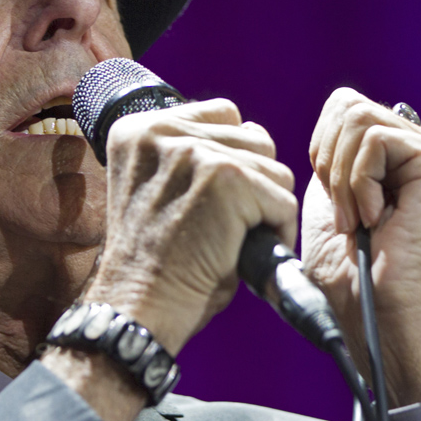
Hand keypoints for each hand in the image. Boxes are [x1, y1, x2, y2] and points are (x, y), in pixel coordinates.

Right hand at [85, 98, 297, 354]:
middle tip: (222, 226)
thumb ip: (190, 154)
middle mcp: (162, 130)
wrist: (138, 306)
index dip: (230, 158)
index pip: (221, 113)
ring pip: (274, 168)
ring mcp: (196, 152)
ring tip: (231, 240)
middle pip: (254, 137)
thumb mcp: (157, 187)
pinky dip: (277, 233)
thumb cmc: (152, 262)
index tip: (210, 199)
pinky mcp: (228, 179)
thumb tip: (255, 133)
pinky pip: (283, 201)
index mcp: (138, 129)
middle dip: (253, 182)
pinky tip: (243, 254)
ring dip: (264, 209)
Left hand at [302, 88, 420, 406]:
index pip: (343, 104)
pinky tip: (375, 219)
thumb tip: (341, 103)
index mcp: (394, 150)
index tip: (332, 199)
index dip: (321, 148)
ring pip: (359, 120)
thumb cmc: (347, 266)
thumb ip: (335, 147)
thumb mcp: (328, 193)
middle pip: (347, 105)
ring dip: (343, 180)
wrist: (370, 307)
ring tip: (359, 220)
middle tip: (345, 213)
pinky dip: (359, 184)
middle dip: (328, 162)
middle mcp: (420, 144)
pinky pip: (375, 141)